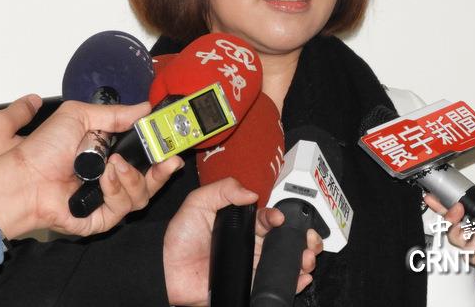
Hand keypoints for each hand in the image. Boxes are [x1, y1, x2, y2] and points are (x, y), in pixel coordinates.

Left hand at [0, 100, 182, 238]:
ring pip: (142, 194)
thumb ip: (116, 113)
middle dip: (164, 169)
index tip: (173, 140)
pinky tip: (106, 178)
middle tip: (170, 159)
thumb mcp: (80, 116)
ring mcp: (109, 198)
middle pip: (153, 178)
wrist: (24, 177)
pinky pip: (123, 208)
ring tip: (116, 164)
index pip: (148, 153)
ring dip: (133, 177)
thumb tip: (145, 108)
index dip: (163, 149)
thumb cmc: (44, 148)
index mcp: (113, 153)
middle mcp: (114, 177)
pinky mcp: (102, 218)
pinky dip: (117, 191)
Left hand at [162, 177, 322, 305]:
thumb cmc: (179, 236)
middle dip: (301, 237)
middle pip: (284, 239)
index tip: (280, 218)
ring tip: (307, 258)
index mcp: (241, 223)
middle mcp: (249, 243)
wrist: (166, 269)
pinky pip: (272, 283)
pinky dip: (292, 282)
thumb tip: (251, 193)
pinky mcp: (247, 284)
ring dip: (301, 258)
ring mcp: (250, 264)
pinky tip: (300, 277)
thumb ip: (223, 189)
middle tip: (309, 240)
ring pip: (283, 260)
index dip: (280, 215)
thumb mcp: (198, 202)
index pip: (268, 217)